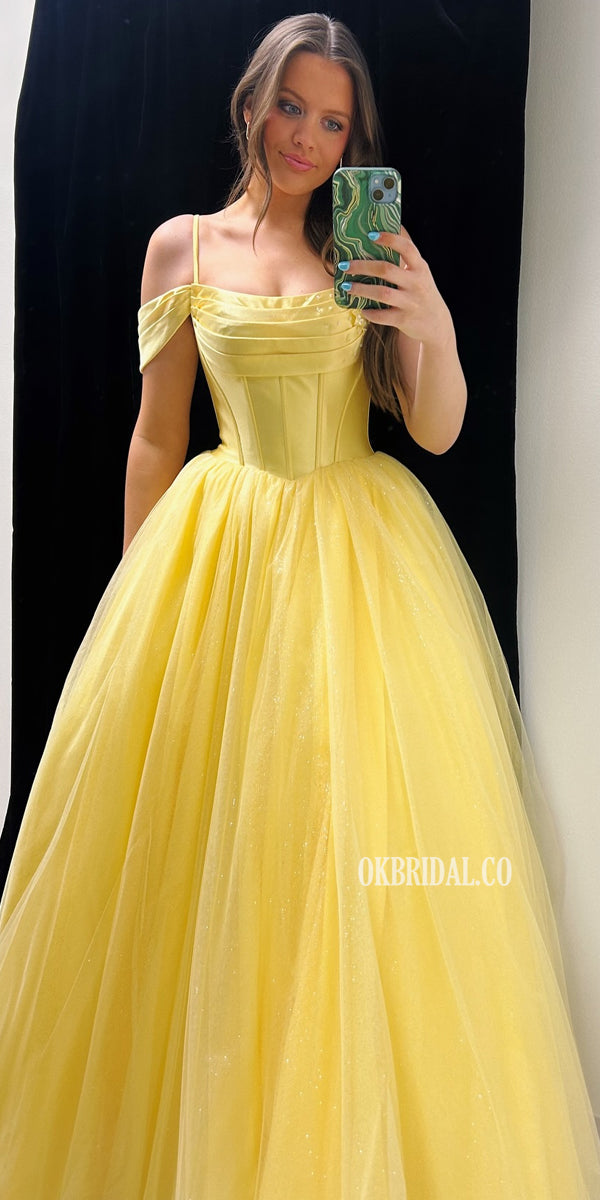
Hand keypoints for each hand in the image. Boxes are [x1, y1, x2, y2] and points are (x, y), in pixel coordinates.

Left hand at [339, 231, 453, 346]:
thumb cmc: (421, 293)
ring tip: (345, 286)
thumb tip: (381, 237)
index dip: (389, 239)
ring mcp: (410, 302)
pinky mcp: (404, 320)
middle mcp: (416, 283)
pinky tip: (362, 309)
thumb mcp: (419, 274)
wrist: (436, 323)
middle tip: (345, 265)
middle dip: (362, 266)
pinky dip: (369, 313)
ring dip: (361, 289)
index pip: (406, 248)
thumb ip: (405, 260)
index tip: (370, 235)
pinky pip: (382, 316)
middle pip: (386, 270)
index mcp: (420, 268)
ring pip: (381, 293)